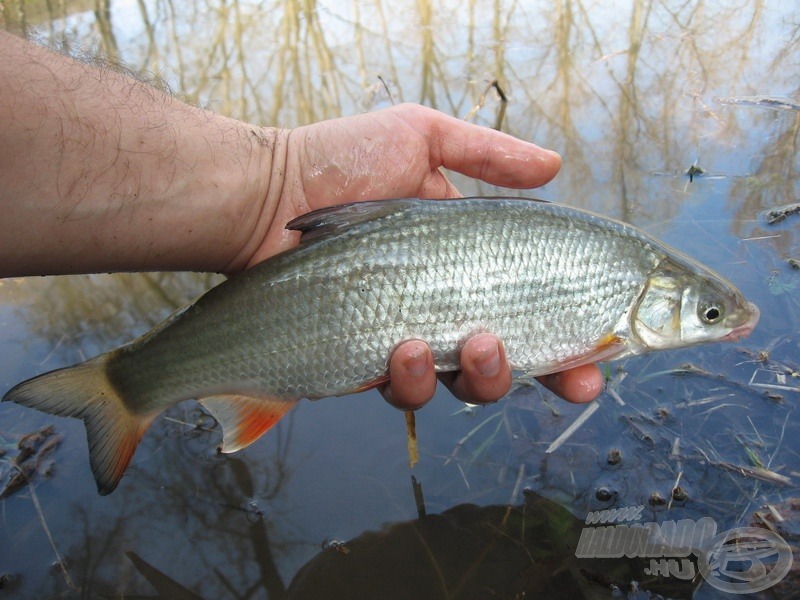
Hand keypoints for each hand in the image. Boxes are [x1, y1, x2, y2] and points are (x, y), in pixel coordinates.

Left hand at [234, 104, 601, 406]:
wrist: (268, 195)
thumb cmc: (339, 160)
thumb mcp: (419, 137)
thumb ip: (487, 156)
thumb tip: (555, 165)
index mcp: (467, 264)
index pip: (532, 311)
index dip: (570, 346)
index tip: (596, 362)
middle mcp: (443, 306)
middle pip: (508, 363)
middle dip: (539, 376)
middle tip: (558, 371)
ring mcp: (405, 337)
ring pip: (459, 388)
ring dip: (482, 379)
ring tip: (472, 345)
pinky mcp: (364, 360)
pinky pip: (402, 390)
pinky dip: (413, 379)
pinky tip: (404, 348)